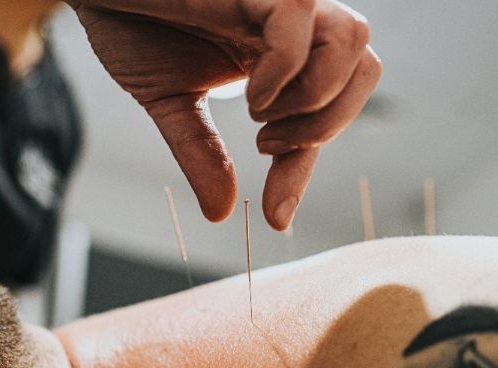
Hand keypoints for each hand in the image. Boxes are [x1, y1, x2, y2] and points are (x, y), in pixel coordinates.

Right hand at [69, 0, 380, 229]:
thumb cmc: (130, 24)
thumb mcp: (172, 103)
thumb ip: (200, 153)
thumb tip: (219, 213)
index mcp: (279, 52)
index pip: (328, 108)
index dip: (306, 166)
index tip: (275, 215)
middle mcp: (289, 25)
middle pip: (367, 69)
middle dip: (328, 126)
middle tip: (267, 144)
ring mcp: (275, 0)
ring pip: (354, 40)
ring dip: (314, 97)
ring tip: (260, 111)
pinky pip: (299, 20)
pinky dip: (284, 68)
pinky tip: (249, 91)